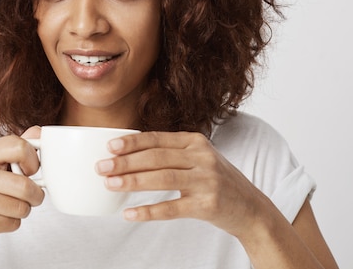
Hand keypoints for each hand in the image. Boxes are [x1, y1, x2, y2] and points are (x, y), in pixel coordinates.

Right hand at [0, 127, 44, 251]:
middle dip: (35, 196)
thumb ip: (15, 149)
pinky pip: (12, 223)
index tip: (30, 171)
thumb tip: (38, 132)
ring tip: (7, 208)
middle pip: (25, 185)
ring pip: (21, 207)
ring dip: (22, 211)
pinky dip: (11, 224)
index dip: (34, 161)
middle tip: (29, 197)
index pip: (20, 147)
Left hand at [95, 131, 270, 237]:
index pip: (158, 139)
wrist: (251, 208)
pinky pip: (171, 208)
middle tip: (101, 167)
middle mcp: (202, 158)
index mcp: (196, 142)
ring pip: (162, 179)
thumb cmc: (216, 181)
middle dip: (125, 162)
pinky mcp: (207, 205)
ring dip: (132, 182)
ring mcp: (206, 181)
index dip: (132, 142)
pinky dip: (148, 211)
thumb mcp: (199, 158)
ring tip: (109, 184)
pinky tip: (129, 213)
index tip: (109, 146)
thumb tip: (128, 155)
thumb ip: (172, 153)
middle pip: (156, 157)